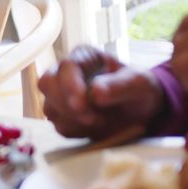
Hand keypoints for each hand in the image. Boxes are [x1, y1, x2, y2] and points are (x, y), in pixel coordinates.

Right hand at [38, 46, 162, 138]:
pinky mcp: (62, 116)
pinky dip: (77, 132)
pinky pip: (59, 126)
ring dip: (74, 120)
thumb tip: (96, 91)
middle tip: (91, 118)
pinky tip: (95, 127)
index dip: (69, 84)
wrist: (140, 111)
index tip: (82, 102)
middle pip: (47, 84)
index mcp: (83, 56)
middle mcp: (65, 73)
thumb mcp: (139, 83)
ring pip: (50, 108)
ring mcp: (60, 95)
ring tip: (100, 121)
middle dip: (66, 104)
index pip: (65, 66)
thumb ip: (119, 85)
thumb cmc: (140, 90)